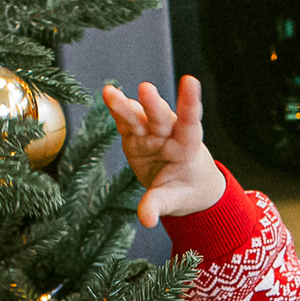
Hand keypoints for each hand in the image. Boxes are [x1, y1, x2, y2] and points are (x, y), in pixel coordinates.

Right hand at [99, 77, 226, 227]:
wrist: (185, 184)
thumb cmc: (186, 190)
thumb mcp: (175, 201)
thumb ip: (159, 206)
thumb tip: (146, 219)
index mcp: (186, 148)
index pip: (190, 124)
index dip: (190, 104)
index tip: (191, 81)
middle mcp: (168, 135)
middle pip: (160, 118)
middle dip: (153, 105)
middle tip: (146, 89)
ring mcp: (150, 134)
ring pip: (139, 116)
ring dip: (125, 105)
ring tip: (109, 92)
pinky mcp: (134, 136)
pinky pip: (125, 122)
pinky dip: (117, 110)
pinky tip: (108, 96)